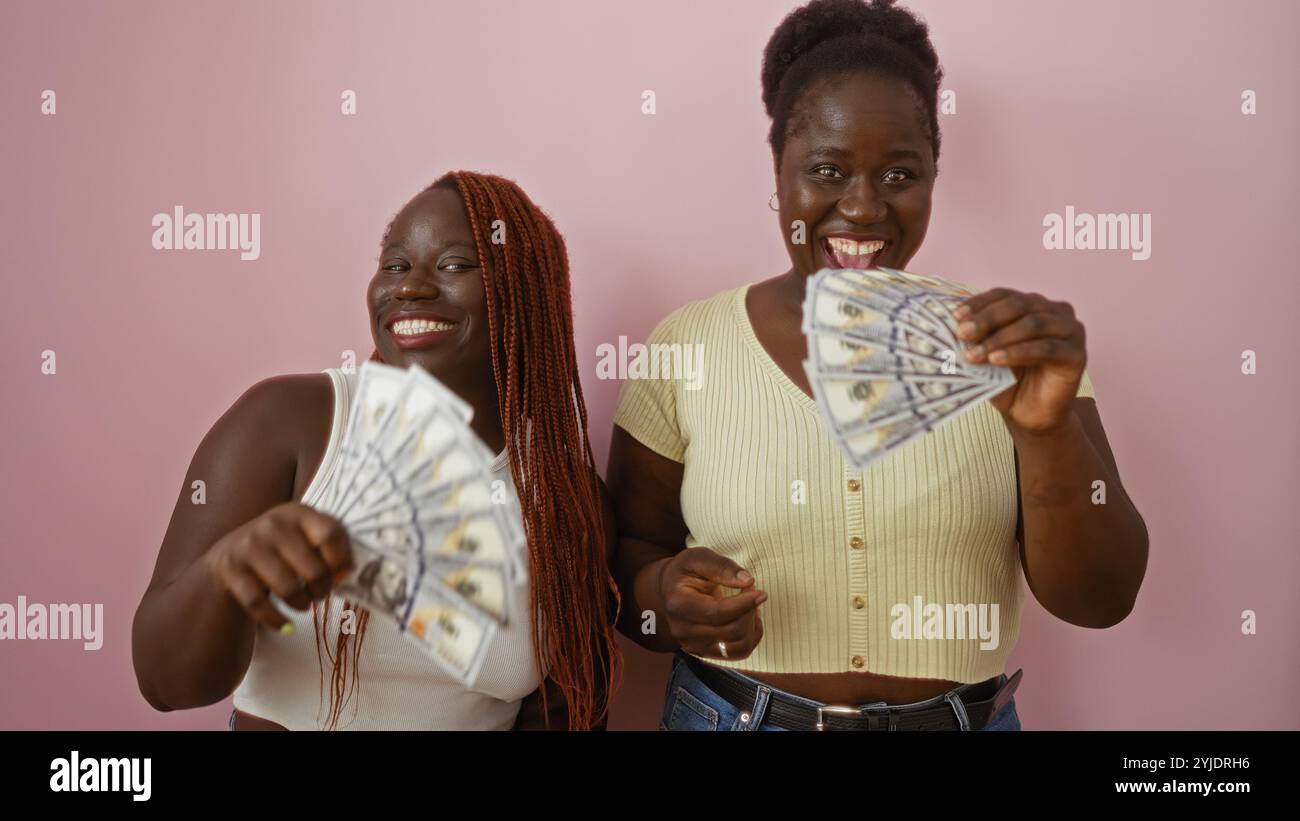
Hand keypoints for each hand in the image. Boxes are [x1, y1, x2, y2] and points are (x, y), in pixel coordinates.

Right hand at [204, 502, 353, 630]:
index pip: (331, 535)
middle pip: (313, 569)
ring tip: (304, 604)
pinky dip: (276, 620)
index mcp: (298, 512)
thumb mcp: (303, 535)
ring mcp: (249, 546)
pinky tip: (285, 624)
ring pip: (287, 589)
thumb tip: (345, 575)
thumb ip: (328, 547)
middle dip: (322, 589)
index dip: (341, 560)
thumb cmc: (281, 547)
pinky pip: (258, 603)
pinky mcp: (230, 569)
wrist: (230, 552)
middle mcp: (272, 525)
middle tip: (320, 594)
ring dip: (302, 604)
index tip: (341, 575)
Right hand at [657, 547, 766, 660]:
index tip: (760, 592)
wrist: (671, 590)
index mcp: (679, 605)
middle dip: (749, 610)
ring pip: (738, 646)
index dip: (744, 604)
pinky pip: (739, 653)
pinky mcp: (704, 653)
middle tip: (752, 591)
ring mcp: (692, 645)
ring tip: (748, 604)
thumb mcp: (699, 557)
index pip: (717, 613)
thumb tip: (747, 580)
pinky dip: (750, 636)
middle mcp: (682, 630)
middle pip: (731, 631)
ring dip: (752, 624)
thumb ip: (722, 566)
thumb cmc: (686, 571)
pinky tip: (747, 618)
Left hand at [954, 288, 1086, 433]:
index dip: (979, 303)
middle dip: (986, 319)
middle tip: (962, 333)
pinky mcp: (1077, 354)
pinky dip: (1018, 352)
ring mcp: (1070, 330)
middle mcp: (1055, 311)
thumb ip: (977, 337)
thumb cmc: (1007, 380)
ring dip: (999, 338)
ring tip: (974, 353)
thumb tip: (953, 323)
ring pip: (1032, 324)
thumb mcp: (987, 354)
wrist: (1029, 414)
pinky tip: (997, 360)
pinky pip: (1046, 348)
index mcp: (1032, 304)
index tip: (955, 316)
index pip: (1004, 295)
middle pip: (1019, 305)